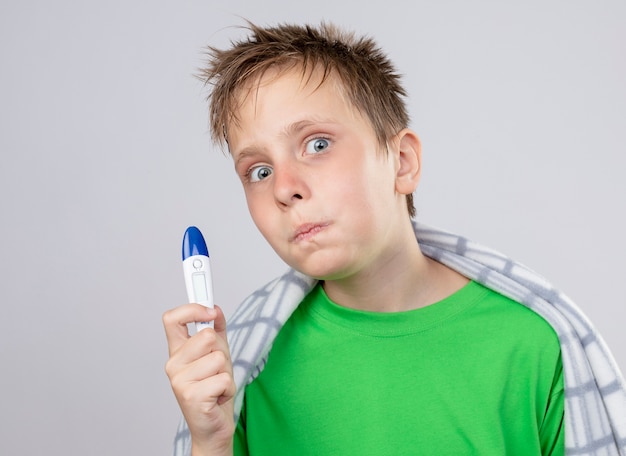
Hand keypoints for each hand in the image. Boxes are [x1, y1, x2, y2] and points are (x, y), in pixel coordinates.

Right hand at [163, 304, 234, 454]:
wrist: (212, 427)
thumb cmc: (213, 390)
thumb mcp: (217, 355)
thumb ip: (215, 331)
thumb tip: (215, 309)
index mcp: (177, 351)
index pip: (172, 319)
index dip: (192, 308)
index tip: (210, 310)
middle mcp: (173, 364)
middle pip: (207, 336)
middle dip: (222, 351)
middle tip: (218, 369)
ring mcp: (180, 380)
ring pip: (218, 358)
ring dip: (226, 372)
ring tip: (217, 384)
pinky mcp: (191, 396)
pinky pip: (224, 378)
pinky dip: (228, 388)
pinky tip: (218, 397)